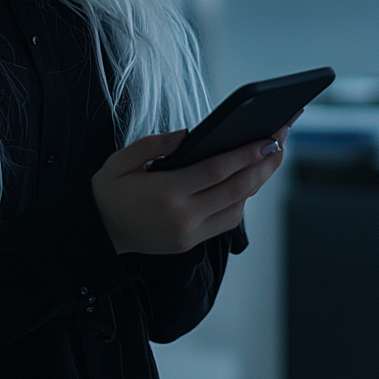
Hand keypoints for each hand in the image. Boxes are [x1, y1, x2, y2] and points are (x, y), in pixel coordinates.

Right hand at [91, 124, 290, 254]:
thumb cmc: (109, 190)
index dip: (247, 155)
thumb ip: (155, 144)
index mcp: (165, 193)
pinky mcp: (190, 243)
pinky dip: (240, 201)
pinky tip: (246, 181)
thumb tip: (189, 135)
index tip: (270, 139)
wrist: (97, 232)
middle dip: (264, 166)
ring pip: (237, 210)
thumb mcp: (120, 159)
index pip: (217, 171)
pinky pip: (225, 222)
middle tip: (282, 143)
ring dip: (256, 184)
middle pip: (236, 191)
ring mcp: (188, 234)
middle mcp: (182, 217)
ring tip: (269, 159)